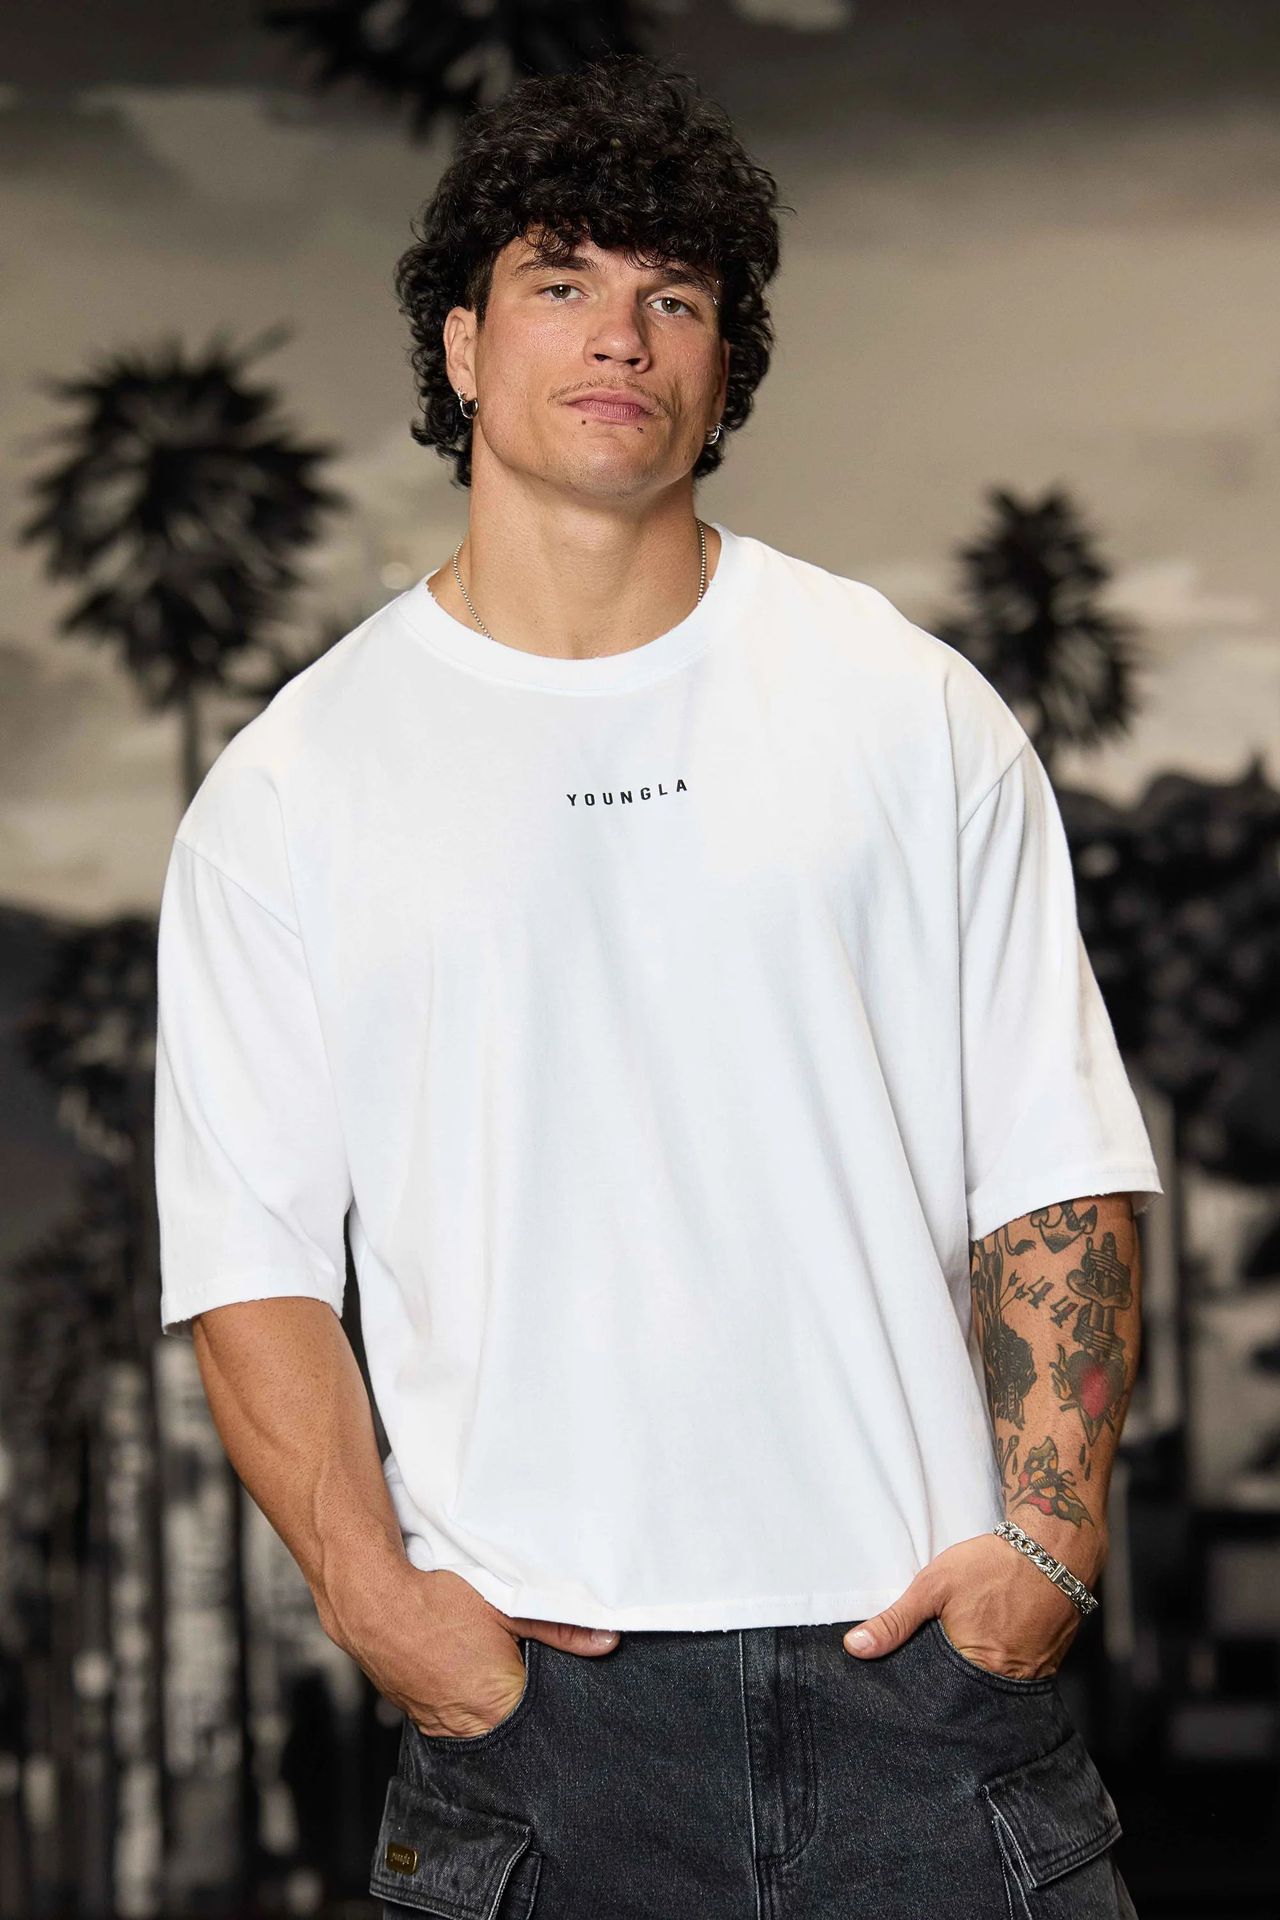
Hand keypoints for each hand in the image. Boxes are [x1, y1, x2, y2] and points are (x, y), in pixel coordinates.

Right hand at [328, 1561, 620, 1737]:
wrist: (372, 1599)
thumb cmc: (435, 1601)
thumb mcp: (506, 1605)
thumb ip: (559, 1626)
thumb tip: (605, 1640)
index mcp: (496, 1706)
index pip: (543, 1722)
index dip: (555, 1702)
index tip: (559, 1681)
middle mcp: (466, 1727)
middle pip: (513, 1725)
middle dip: (525, 1701)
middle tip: (525, 1666)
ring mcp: (437, 1723)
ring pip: (480, 1722)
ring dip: (490, 1700)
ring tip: (491, 1664)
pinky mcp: (416, 1712)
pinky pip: (451, 1716)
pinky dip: (462, 1697)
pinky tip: (463, 1668)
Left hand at [841, 1533, 1082, 1680]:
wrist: (1053, 1550)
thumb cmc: (991, 1565)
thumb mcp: (934, 1585)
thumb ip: (895, 1621)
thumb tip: (855, 1648)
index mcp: (975, 1667)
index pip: (937, 1697)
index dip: (922, 1691)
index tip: (908, 1687)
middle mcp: (1006, 1682)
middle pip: (965, 1697)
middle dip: (948, 1688)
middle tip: (937, 1664)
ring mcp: (1031, 1677)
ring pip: (991, 1689)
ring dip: (974, 1678)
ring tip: (962, 1656)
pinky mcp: (1047, 1668)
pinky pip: (1016, 1680)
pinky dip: (1000, 1668)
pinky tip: (990, 1648)